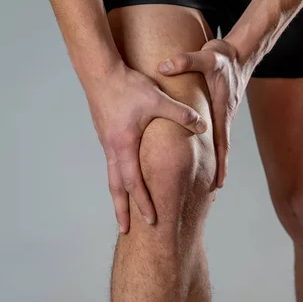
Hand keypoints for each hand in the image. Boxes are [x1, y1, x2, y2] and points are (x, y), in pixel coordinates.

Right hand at [84, 61, 207, 232]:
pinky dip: (118, 177)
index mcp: (124, 146)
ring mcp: (107, 142)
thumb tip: (203, 125)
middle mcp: (112, 149)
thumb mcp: (158, 99)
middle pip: (116, 187)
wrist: (99, 71)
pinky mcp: (107, 134)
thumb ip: (182, 114)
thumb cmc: (127, 86)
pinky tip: (125, 178)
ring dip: (118, 195)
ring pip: (112, 176)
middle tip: (125, 230)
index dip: (143, 202)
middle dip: (121, 210)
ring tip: (122, 210)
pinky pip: (112, 163)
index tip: (151, 220)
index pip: (134, 182)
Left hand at [157, 39, 248, 187]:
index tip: (219, 183)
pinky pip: (216, 132)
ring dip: (216, 159)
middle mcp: (225, 115)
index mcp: (222, 110)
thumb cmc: (224, 56)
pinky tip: (205, 152)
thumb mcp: (206, 56)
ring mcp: (224, 114)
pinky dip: (213, 146)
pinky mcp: (220, 110)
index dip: (221, 163)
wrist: (240, 52)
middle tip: (214, 192)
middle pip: (222, 148)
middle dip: (219, 169)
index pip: (222, 142)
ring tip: (209, 180)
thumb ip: (185, 61)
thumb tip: (164, 67)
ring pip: (219, 141)